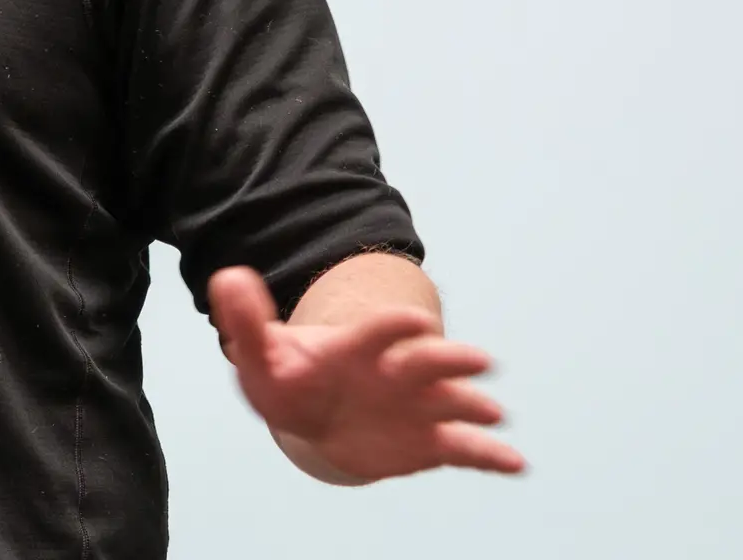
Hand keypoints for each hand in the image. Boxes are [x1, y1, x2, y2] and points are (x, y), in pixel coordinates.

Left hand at [207, 266, 522, 482]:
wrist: (313, 413)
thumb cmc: (289, 376)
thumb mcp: (259, 351)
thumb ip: (245, 319)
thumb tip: (224, 278)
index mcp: (358, 346)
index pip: (379, 330)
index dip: (393, 325)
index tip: (414, 320)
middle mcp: (397, 371)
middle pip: (426, 361)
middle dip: (449, 359)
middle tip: (480, 361)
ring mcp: (417, 406)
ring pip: (451, 402)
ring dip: (473, 405)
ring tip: (494, 412)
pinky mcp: (428, 442)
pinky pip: (464, 449)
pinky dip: (491, 455)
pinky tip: (517, 463)